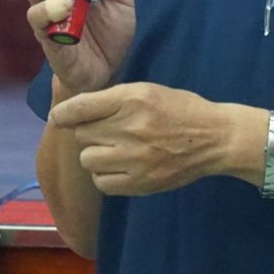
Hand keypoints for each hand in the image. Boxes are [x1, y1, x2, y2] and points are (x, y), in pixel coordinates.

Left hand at [48, 82, 244, 195]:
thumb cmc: (180, 109)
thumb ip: (113, 99)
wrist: (215, 138)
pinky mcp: (141, 183)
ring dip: (96, 154)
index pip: (80, 107)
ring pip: (88, 159)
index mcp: (132, 98)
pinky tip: (120, 167)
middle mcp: (130, 127)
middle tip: (108, 132)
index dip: (63, 114)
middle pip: (82, 134)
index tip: (59, 118)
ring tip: (115, 150)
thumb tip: (73, 111)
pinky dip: (106, 176)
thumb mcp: (147, 91)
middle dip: (90, 132)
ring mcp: (135, 158)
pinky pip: (102, 182)